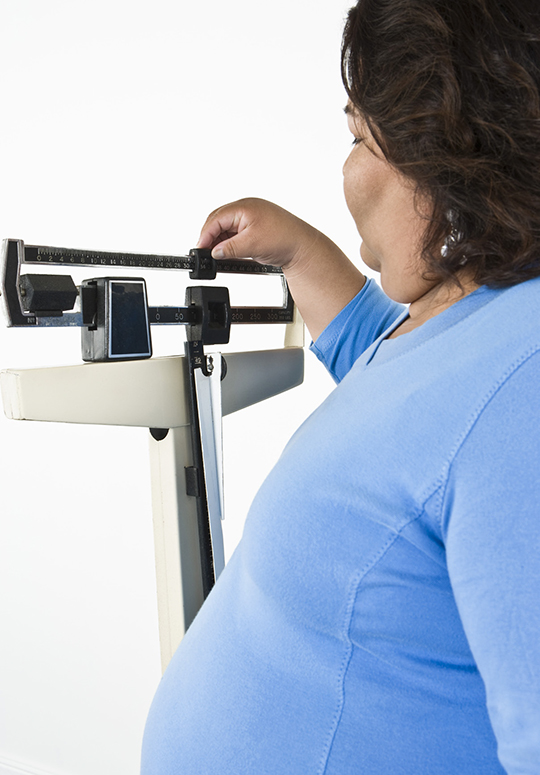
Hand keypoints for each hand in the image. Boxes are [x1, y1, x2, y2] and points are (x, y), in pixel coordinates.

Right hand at [197, 196, 364, 340]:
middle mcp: (247, 209)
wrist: (304, 247)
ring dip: (220, 241)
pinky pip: (236, 233)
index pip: (216, 218)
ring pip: (227, 228)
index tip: (200, 249)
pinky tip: (227, 253)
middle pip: (219, 221)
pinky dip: (229, 243)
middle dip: (210, 237)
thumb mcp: (252, 245)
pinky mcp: (255, 228)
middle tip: (205, 254)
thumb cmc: (284, 239)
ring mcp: (251, 218)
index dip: (205, 234)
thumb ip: (229, 248)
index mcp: (244, 206)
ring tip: (215, 256)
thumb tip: (214, 252)